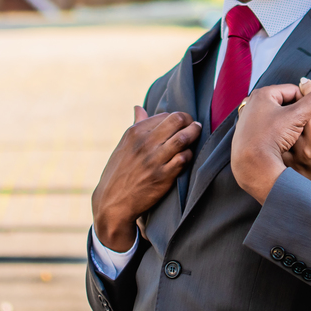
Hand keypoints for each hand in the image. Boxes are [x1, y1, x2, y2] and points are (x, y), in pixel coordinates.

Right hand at [92, 106, 199, 251]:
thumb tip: (138, 107)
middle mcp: (144, 143)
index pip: (165, 115)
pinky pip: (184, 159)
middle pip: (177, 121)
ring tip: (197, 133)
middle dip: (189, 120)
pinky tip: (187, 155)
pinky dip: (189, 154)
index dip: (176, 117)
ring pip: (183, 138)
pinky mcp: (163, 176)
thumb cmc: (120, 171)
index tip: (181, 122)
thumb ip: (136, 125)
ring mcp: (154, 160)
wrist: (113, 202)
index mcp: (134, 132)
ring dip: (194, 133)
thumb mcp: (123, 145)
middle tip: (194, 125)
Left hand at [231, 82, 310, 203]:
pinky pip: (269, 127)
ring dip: (289, 123)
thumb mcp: (297, 116)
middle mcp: (252, 102)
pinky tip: (283, 142)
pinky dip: (278, 132)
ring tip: (295, 135)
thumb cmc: (271, 138)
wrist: (252, 165)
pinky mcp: (248, 133)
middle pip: (285, 103)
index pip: (294, 91)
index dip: (307, 102)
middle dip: (297, 113)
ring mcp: (249, 118)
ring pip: (278, 116)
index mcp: (263, 93)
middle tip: (304, 126)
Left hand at [288, 78, 310, 219]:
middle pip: (300, 108)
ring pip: (288, 122)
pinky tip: (280, 130)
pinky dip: (278, 132)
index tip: (307, 81)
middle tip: (294, 88)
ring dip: (285, 111)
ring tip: (287, 108)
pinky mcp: (290, 161)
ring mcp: (300, 151)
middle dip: (297, 95)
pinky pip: (281, 140)